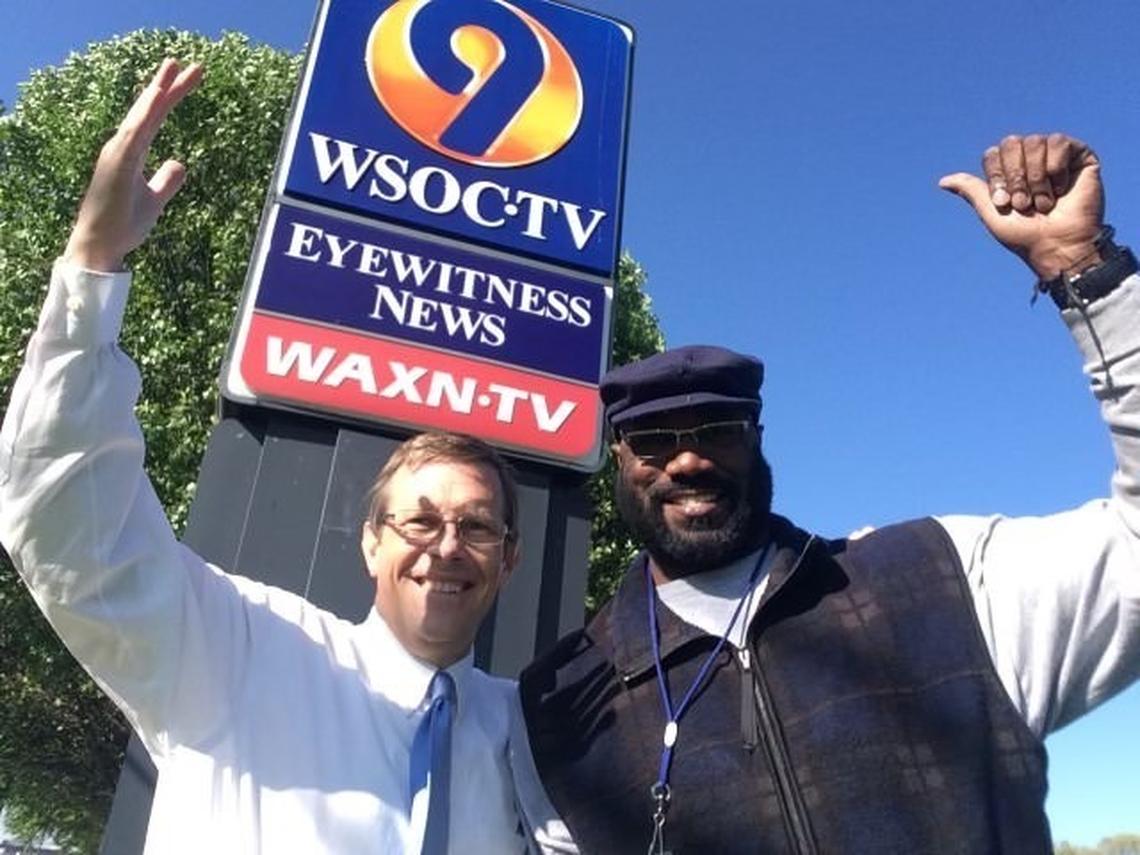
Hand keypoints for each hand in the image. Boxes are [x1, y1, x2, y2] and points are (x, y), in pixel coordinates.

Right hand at [62, 59, 203, 271]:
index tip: (190, 76)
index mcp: (133, 152)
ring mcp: (118, 153)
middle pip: (150, 111)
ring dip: (157, 91)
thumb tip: (180, 163)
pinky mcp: (117, 164)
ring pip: (142, 116)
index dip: (172, 97)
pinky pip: (134, 134)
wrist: (101, 246)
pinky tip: (157, 96)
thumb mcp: (155, 200)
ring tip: (173, 66)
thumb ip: (166, 181)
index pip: (156, 118)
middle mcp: (123, 147)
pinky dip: (145, 114)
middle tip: (188, 63)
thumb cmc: (123, 224)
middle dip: (168, 86)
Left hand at [939, 134, 1104, 280]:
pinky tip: (1061, 189)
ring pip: (1034, 142)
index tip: (1003, 203)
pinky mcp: (1079, 154)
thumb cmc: (1024, 234)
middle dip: (1015, 178)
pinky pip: (1059, 142)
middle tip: (1023, 204)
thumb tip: (942, 181)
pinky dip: (1055, 169)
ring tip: (1043, 203)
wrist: (1057, 245)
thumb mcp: (991, 213)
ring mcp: (1054, 155)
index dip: (997, 177)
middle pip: (1011, 143)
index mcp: (1009, 170)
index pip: (993, 153)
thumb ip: (971, 191)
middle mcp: (1031, 158)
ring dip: (1035, 178)